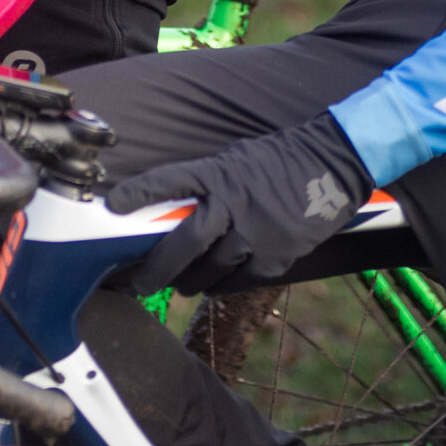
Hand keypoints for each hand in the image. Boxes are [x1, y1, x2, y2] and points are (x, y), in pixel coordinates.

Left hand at [108, 112, 370, 294]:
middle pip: (185, 244)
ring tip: (179, 284)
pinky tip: (213, 284)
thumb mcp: (237, 160)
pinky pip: (237, 282)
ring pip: (209, 270)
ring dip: (189, 281)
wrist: (331, 167)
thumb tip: (174, 210)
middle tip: (137, 284)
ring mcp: (256, 234)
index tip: (114, 205)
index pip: (171, 181)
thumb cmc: (278, 161)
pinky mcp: (276, 258)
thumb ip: (209, 183)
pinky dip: (221, 285)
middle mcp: (234, 204)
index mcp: (220, 173)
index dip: (140, 193)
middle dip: (156, 269)